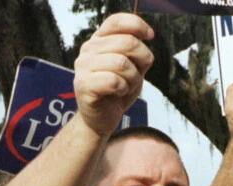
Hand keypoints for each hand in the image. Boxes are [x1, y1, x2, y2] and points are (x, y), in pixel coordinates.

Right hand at [73, 13, 153, 136]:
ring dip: (133, 78)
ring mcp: (83, 66)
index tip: (150, 36)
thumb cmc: (118, 91)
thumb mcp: (133, 67)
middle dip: (142, 60)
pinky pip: (114, 81)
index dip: (137, 25)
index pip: (117, 21)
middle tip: (138, 74)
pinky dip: (124, 89)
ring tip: (126, 86)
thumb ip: (137, 50)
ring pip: (122, 63)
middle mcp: (88, 49)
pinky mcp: (83, 84)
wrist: (102, 118)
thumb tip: (146, 34)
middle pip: (127, 42)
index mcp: (99, 40)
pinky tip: (118, 93)